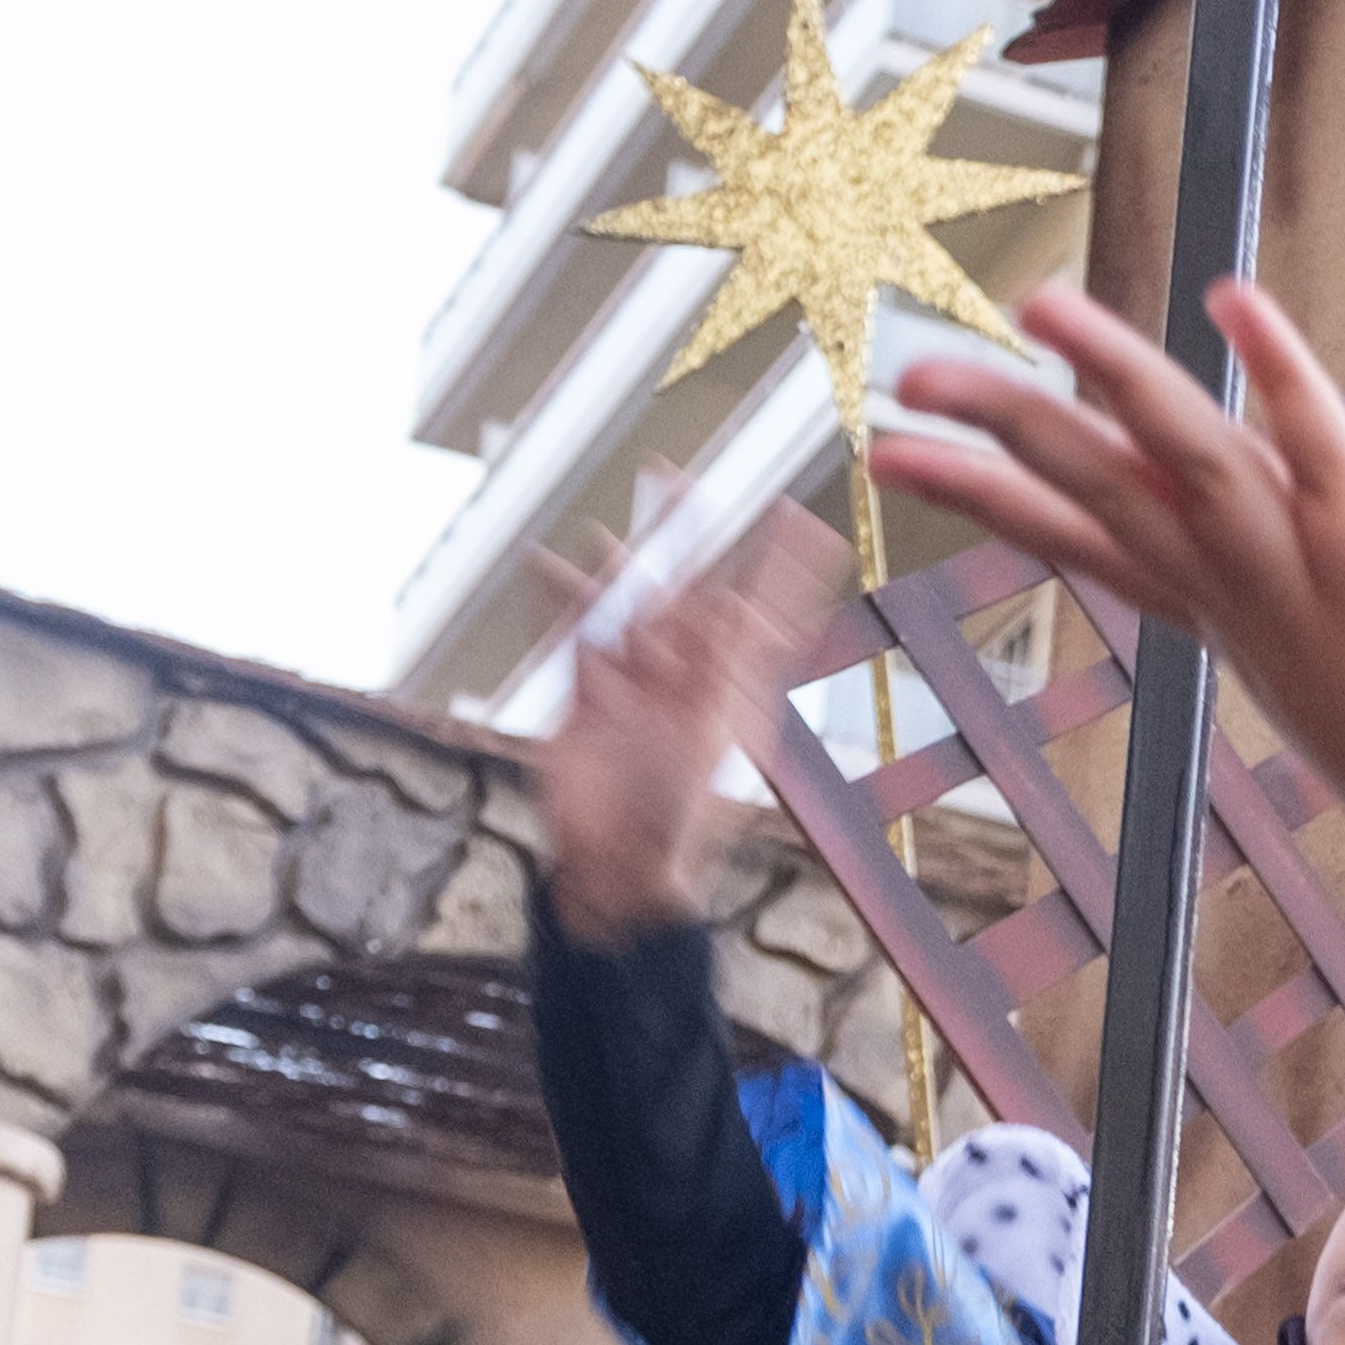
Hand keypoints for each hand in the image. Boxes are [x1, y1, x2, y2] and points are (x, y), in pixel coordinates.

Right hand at [541, 511, 831, 939]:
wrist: (616, 867)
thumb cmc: (681, 815)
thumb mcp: (715, 732)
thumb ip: (727, 663)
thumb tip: (739, 599)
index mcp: (737, 685)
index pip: (764, 608)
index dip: (781, 564)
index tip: (796, 514)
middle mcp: (688, 675)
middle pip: (687, 588)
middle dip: (682, 536)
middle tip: (674, 477)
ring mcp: (635, 682)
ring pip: (625, 604)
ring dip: (617, 567)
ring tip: (607, 534)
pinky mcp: (585, 696)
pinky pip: (572, 633)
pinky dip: (560, 597)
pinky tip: (548, 563)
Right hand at [881, 281, 1344, 916]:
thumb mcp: (1299, 660)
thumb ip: (1249, 589)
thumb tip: (1201, 525)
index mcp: (1211, 611)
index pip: (1074, 543)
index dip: (978, 498)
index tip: (881, 456)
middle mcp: (1238, 590)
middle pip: (1105, 493)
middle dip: (1004, 428)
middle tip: (905, 376)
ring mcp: (1304, 576)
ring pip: (1188, 459)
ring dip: (1113, 378)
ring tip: (1037, 308)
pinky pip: (1321, 453)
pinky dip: (1280, 375)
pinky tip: (1231, 299)